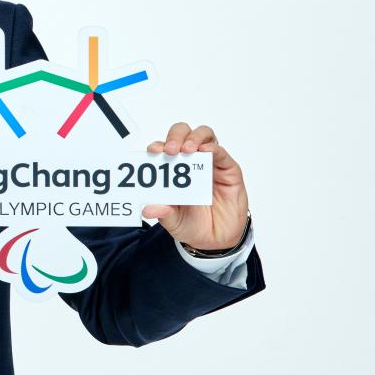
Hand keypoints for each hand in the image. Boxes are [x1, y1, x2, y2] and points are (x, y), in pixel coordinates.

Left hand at [141, 122, 249, 250]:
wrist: (217, 239)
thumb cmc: (192, 224)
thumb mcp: (173, 221)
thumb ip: (162, 213)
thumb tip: (147, 208)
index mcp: (172, 170)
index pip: (162, 148)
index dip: (157, 146)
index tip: (152, 151)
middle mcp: (190, 162)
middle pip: (182, 134)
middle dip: (175, 137)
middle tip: (171, 150)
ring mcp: (209, 163)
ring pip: (203, 136)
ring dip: (194, 138)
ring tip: (187, 149)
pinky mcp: (228, 169)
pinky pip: (222, 153)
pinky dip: (214, 148)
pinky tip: (206, 151)